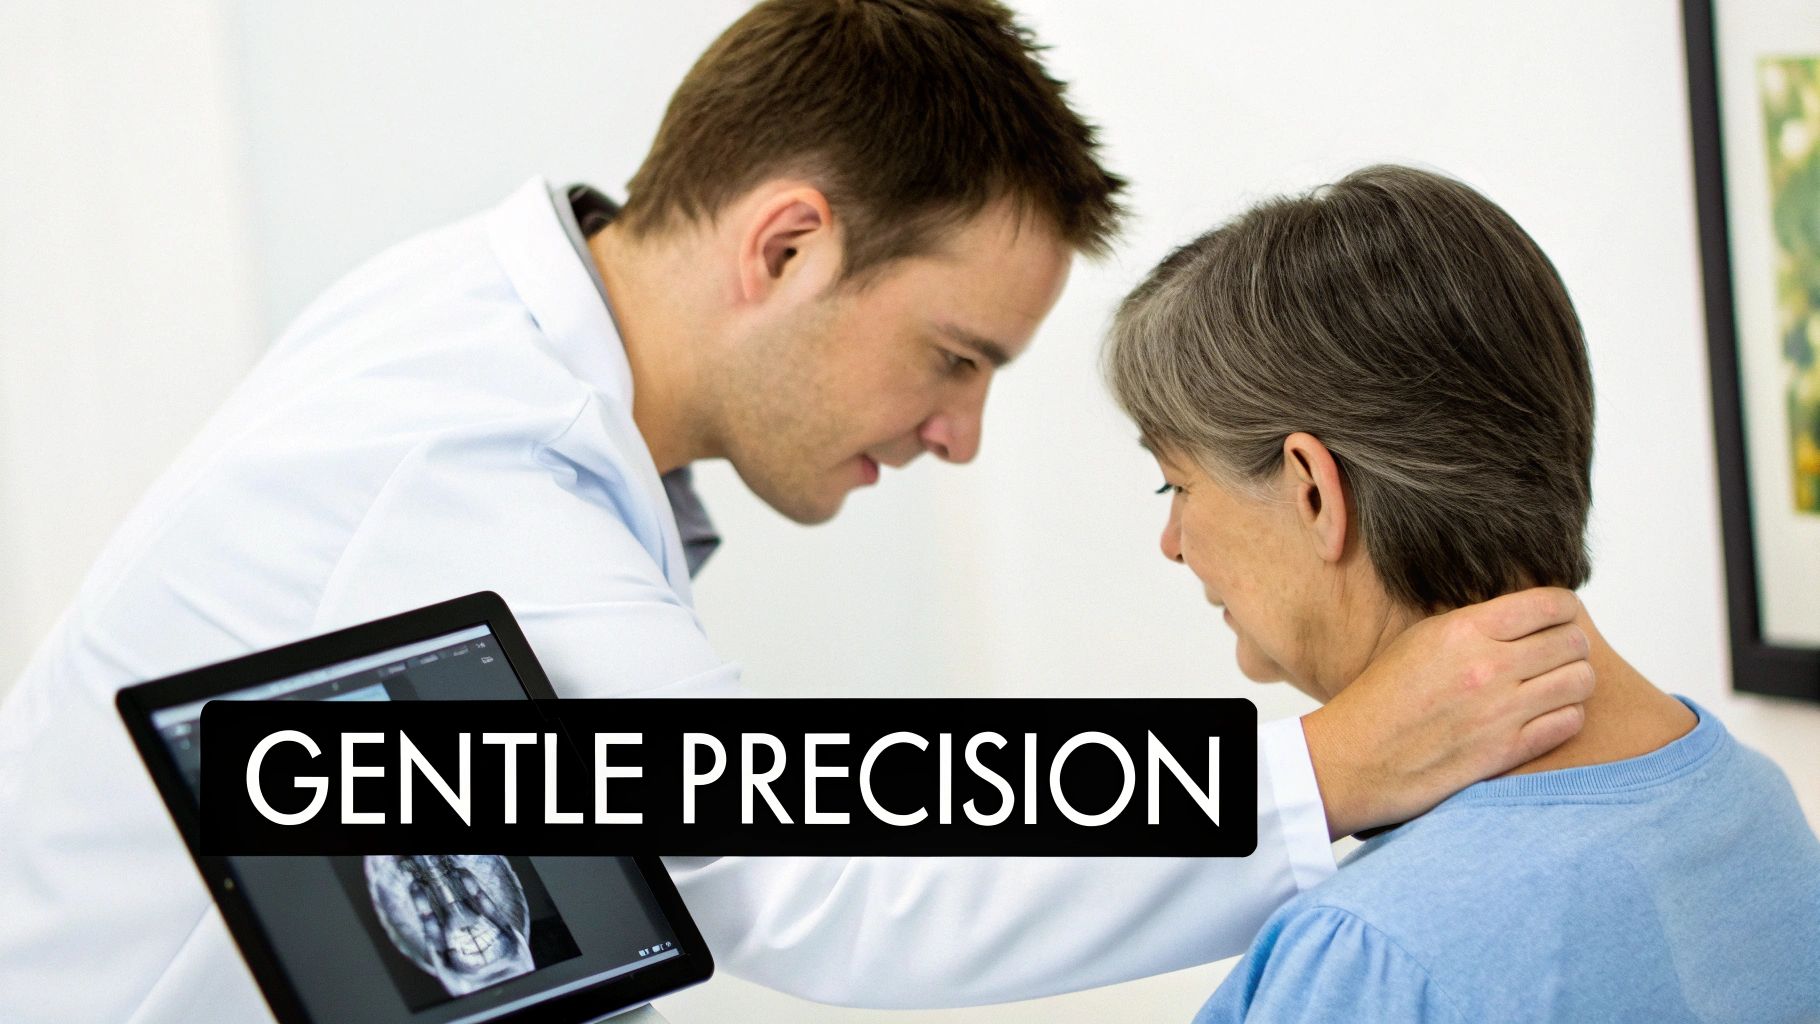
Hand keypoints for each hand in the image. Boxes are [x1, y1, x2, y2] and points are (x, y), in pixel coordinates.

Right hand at [1300, 587, 1593, 838]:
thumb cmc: (1382, 697)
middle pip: (1573, 641)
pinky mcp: (1507, 751)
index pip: (1550, 604)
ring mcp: (1500, 711)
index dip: (1564, 609)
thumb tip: (1527, 613)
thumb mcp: (1420, 640)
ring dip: (1574, 680)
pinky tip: (1545, 715)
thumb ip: (1475, 624)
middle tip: (1557, 654)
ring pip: (1581, 681)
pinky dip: (1566, 716)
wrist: (1354, 758)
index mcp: (1463, 630)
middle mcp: (1487, 666)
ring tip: (1555, 685)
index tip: (1558, 618)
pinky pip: (1569, 722)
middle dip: (1571, 645)